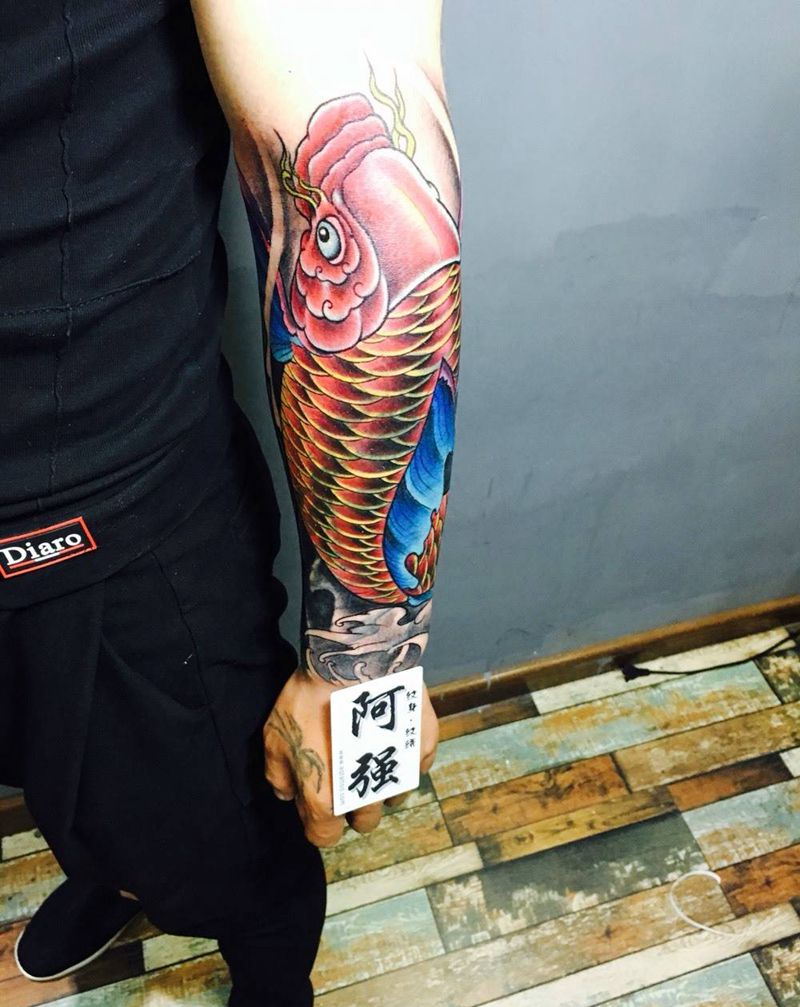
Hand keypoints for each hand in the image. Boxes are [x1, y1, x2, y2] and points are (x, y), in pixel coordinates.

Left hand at [262, 668, 438, 847]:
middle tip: (346, 772)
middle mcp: (366, 796)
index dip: (319, 821)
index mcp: (327, 801)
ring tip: (372, 753)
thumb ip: (278, 775)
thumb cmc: (309, 700)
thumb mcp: (275, 737)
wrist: (354, 660)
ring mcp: (399, 772)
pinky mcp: (422, 745)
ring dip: (383, 783)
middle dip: (354, 805)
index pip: (325, 837)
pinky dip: (406, 756)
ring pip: (395, 796)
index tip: (317, 799)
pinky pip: (417, 764)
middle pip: (365, 822)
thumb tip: (288, 794)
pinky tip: (392, 734)